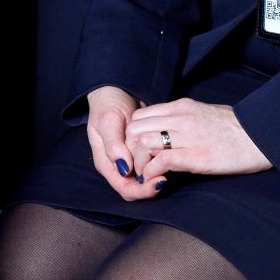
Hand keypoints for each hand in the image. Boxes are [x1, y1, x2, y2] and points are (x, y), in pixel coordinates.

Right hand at [84, 86, 163, 202]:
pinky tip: (171, 157)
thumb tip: (124, 169)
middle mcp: (118, 165)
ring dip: (157, 175)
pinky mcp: (141, 151)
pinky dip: (161, 164)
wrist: (116, 90)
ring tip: (172, 167)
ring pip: (145, 178)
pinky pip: (151, 164)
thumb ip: (113, 145)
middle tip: (169, 177)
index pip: (124, 187)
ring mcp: (130, 159)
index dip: (142, 190)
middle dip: (152, 186)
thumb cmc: (108, 104)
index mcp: (106, 162)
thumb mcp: (108, 121)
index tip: (159, 181)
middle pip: (136, 187)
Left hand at [125, 98, 270, 181]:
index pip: (139, 116)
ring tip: (147, 175)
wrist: (261, 136)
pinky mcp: (195, 157)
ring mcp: (186, 136)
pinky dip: (153, 173)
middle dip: (131, 150)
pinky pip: (160, 162)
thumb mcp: (204, 112)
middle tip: (138, 165)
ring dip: (140, 163)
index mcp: (181, 106)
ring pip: (143, 144)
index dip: (133, 135)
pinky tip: (158, 180)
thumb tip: (167, 127)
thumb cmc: (236, 127)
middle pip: (135, 129)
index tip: (138, 151)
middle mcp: (179, 118)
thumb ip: (182, 118)